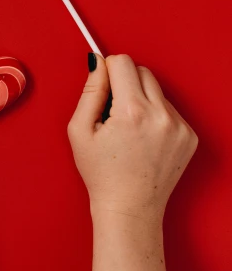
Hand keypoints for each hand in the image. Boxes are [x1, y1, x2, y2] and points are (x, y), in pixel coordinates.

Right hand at [67, 54, 197, 220]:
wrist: (130, 209)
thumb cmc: (101, 173)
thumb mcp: (80, 130)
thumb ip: (90, 91)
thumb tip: (98, 61)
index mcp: (132, 112)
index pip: (123, 62)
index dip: (107, 71)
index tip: (102, 88)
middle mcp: (161, 116)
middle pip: (142, 71)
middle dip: (125, 82)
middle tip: (113, 111)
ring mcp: (180, 127)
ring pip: (157, 90)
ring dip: (142, 100)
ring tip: (129, 130)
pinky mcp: (190, 136)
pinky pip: (169, 109)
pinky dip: (155, 116)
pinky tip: (144, 139)